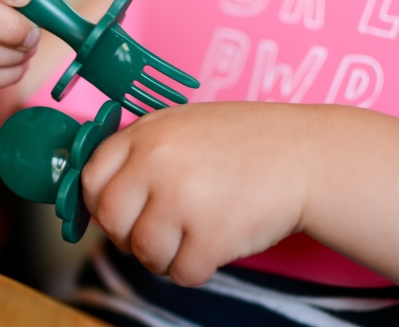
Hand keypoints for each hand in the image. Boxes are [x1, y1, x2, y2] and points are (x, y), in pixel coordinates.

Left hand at [82, 102, 320, 285]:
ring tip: (192, 236)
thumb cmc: (245, 143)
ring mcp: (183, 199)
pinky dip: (197, 268)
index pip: (91, 178)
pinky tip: (215, 244)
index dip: (101, 202)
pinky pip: (181, 273)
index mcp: (147, 133)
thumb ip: (141, 152)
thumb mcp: (184, 125)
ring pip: (144, 252)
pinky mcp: (212, 235)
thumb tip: (99, 197)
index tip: (119, 212)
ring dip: (164, 255)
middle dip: (129, 234)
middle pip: (111, 220)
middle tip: (157, 231)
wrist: (307, 155)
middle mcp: (158, 162)